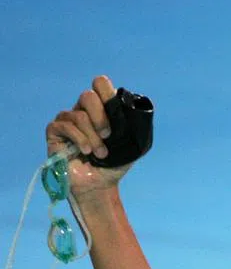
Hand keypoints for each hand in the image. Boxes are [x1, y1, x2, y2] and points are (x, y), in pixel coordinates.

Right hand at [45, 75, 132, 197]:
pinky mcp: (55, 131)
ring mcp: (68, 119)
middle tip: (108, 135)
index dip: (106, 91)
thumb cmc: (114, 164)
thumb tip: (137, 112)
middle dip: (101, 116)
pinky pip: (65, 126)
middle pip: (88, 95)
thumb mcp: (133, 145)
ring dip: (93, 137)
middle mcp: (83, 110)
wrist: (99, 184)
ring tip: (100, 154)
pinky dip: (80, 139)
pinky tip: (86, 152)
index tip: (116, 111)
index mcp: (102, 109)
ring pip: (79, 115)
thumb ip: (136, 127)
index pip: (100, 84)